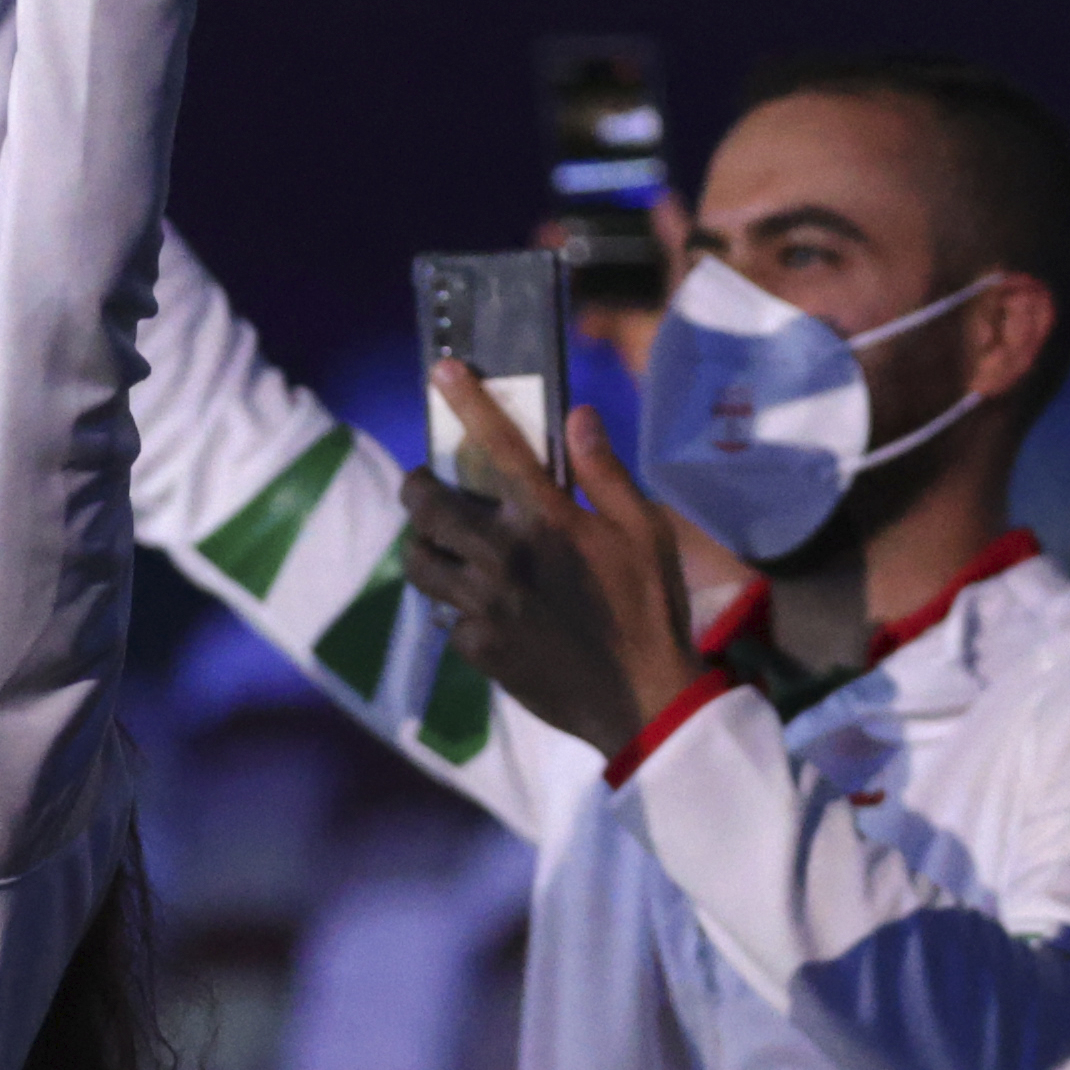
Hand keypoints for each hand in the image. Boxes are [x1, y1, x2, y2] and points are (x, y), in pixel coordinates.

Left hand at [396, 368, 697, 757]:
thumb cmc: (651, 607)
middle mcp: (504, 555)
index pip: (499, 445)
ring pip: (420, 562)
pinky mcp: (477, 645)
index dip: (467, 401)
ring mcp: (484, 603)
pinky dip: (456, 604)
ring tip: (443, 547)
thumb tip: (579, 416)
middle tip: (427, 488)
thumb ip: (604, 473)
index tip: (441, 370)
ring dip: (424, 547)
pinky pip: (445, 613)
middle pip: (426, 505)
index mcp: (547, 520)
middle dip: (418, 488)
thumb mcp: (645, 531)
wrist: (642, 699)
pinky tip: (481, 607)